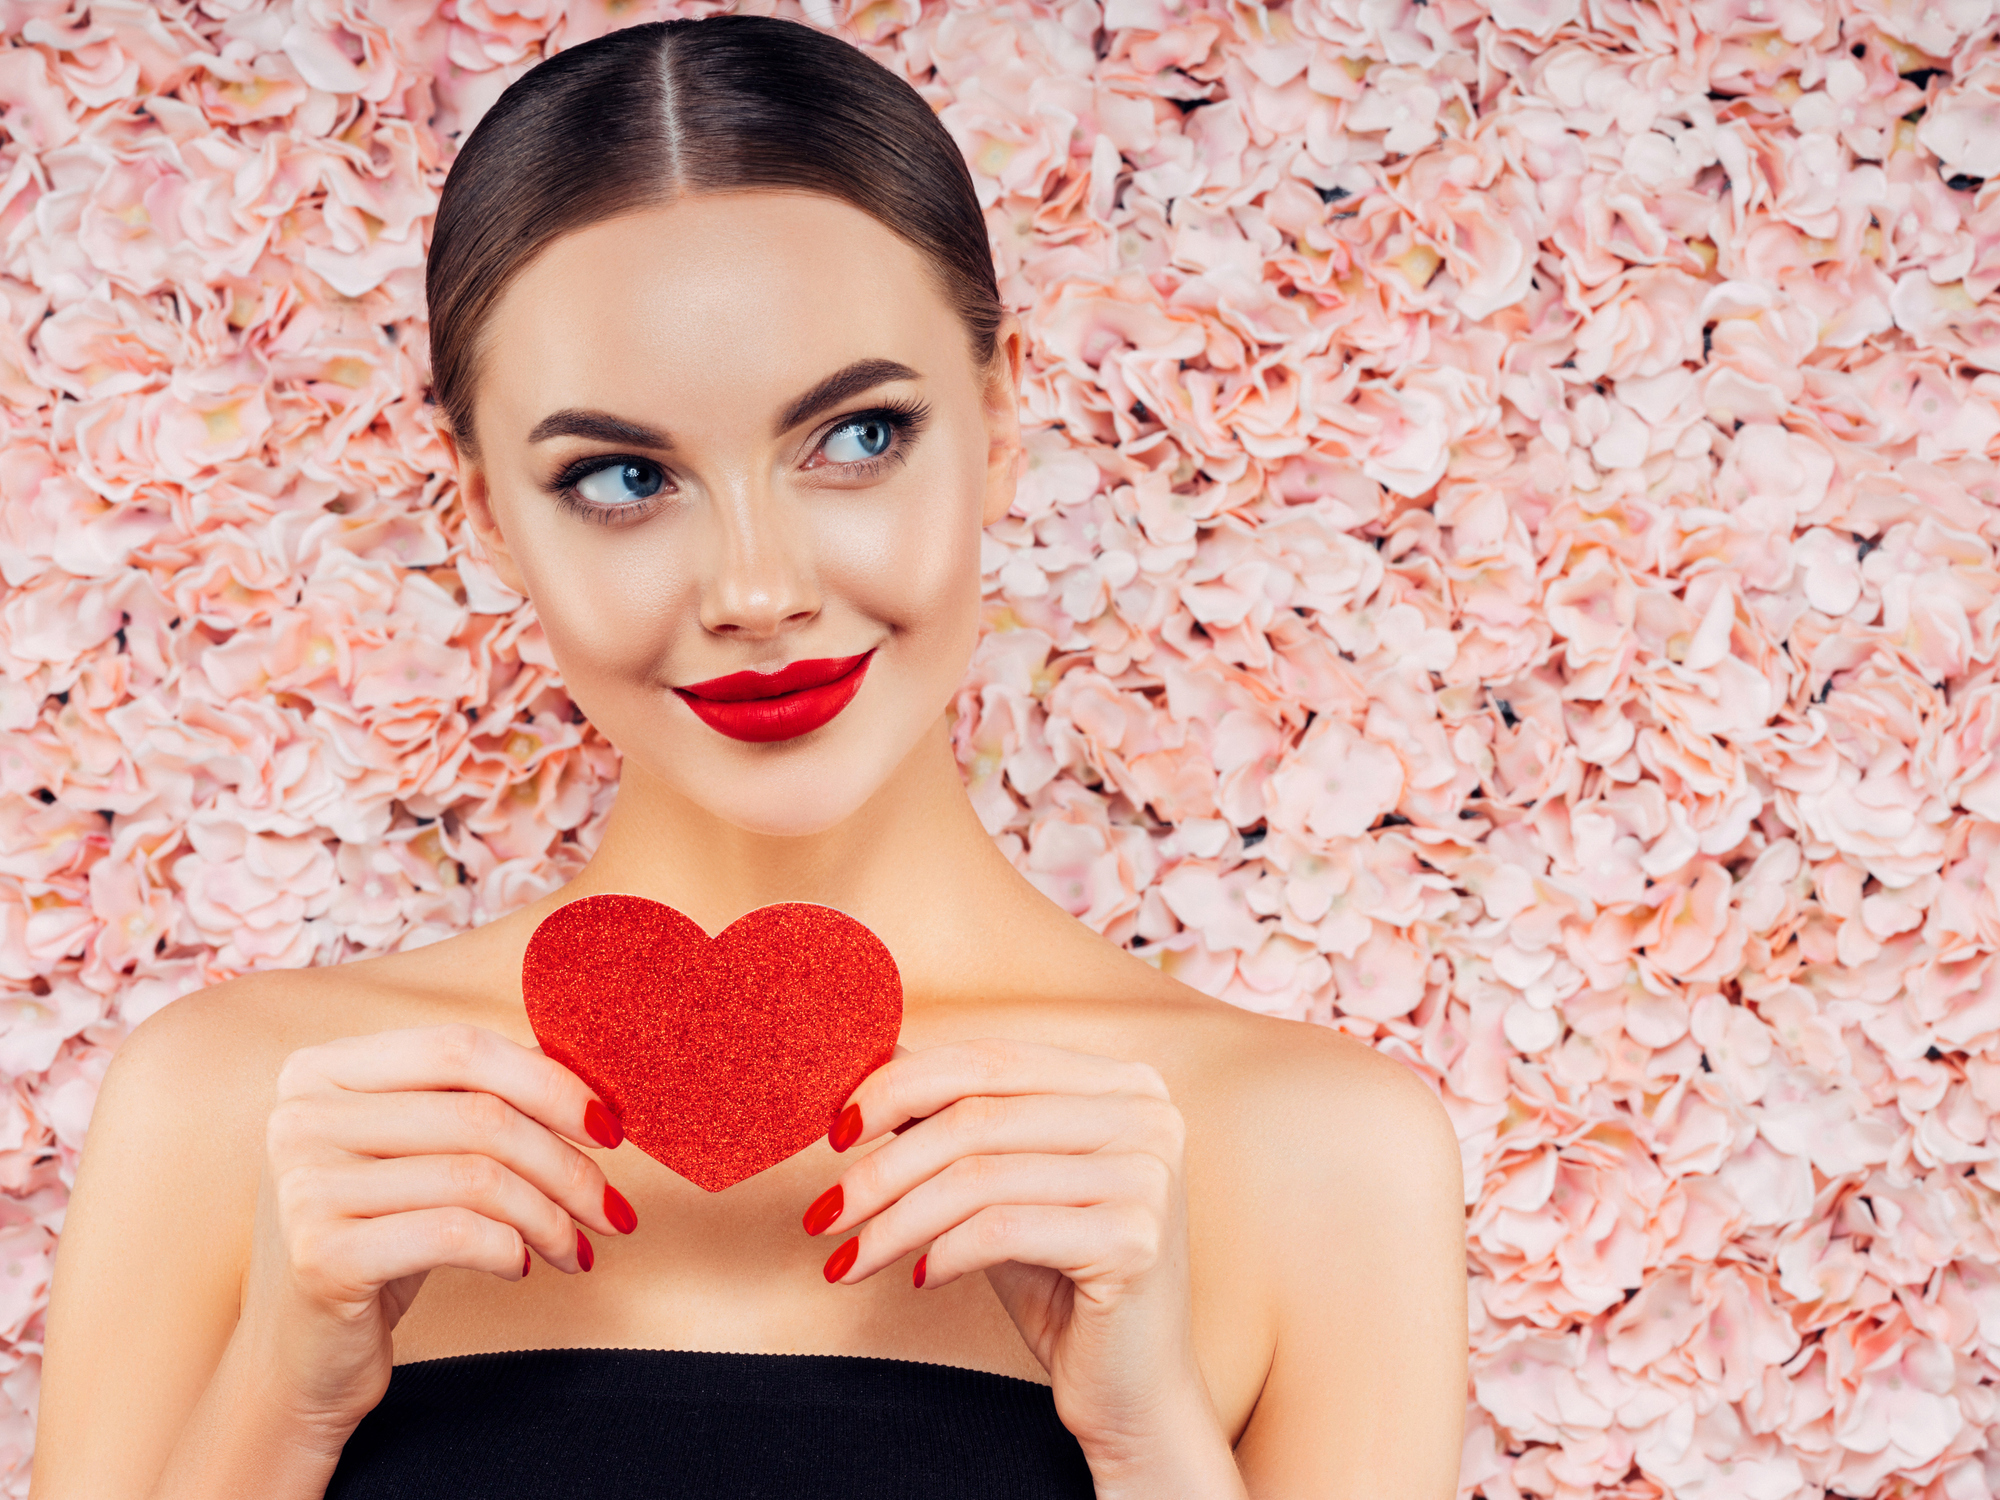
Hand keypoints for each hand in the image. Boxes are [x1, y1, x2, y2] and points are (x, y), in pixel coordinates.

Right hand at [239, 1024, 636, 1437]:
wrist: (298, 1356)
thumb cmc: (376, 1237)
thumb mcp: (414, 1153)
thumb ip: (473, 1098)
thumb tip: (588, 1073)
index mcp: (323, 1069)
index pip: (460, 1048)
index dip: (549, 1082)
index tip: (609, 1128)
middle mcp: (301, 1117)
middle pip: (479, 1115)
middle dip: (567, 1165)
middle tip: (611, 1209)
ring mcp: (303, 1186)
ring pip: (478, 1177)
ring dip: (550, 1217)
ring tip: (574, 1248)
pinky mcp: (321, 1256)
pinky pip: (455, 1233)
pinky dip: (510, 1248)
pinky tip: (522, 1266)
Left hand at [801, 1039, 1231, 1482]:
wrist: (1133, 1388)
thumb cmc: (1062, 1278)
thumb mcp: (1003, 1184)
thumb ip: (957, 1116)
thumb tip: (875, 1058)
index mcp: (1122, 1083)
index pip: (990, 1059)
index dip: (901, 1086)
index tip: (836, 1132)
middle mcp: (1147, 1115)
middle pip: (978, 1116)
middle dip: (884, 1167)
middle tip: (824, 1212)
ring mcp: (1148, 1174)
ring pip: (980, 1177)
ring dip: (895, 1221)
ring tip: (850, 1258)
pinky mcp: (1135, 1238)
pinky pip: (1003, 1230)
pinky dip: (943, 1253)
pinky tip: (918, 1278)